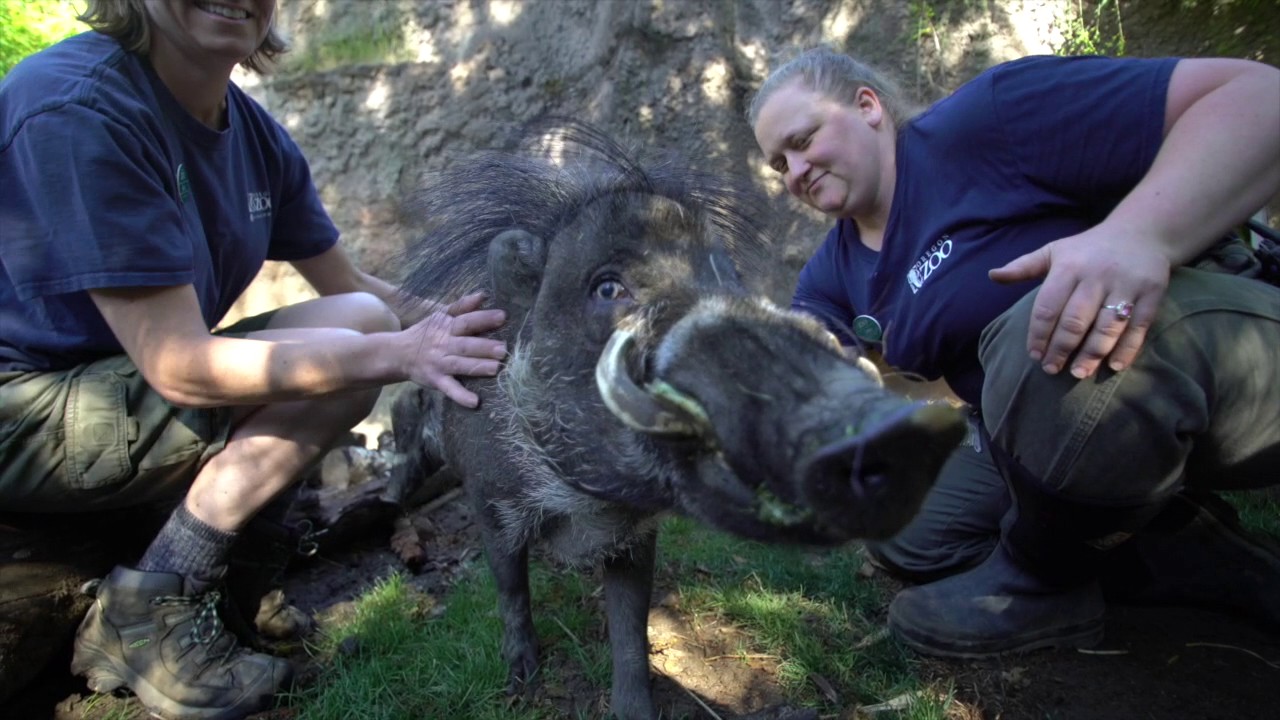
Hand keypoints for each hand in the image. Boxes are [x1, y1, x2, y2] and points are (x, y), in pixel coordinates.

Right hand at [403, 292, 506, 407]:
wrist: (397, 354)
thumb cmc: (426, 334)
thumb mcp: (440, 316)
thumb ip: (462, 306)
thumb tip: (482, 295)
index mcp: (447, 327)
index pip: (467, 321)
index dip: (484, 319)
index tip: (503, 317)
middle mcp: (443, 344)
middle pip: (466, 344)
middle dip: (484, 346)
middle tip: (504, 349)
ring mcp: (440, 364)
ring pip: (460, 365)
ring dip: (477, 367)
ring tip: (496, 368)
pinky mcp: (436, 381)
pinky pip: (449, 389)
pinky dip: (461, 396)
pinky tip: (474, 402)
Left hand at [989, 226, 1171, 378]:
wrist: (1142, 232)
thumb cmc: (1088, 248)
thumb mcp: (1054, 251)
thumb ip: (1023, 267)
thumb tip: (992, 276)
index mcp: (1069, 267)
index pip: (1048, 307)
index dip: (1038, 334)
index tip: (1033, 356)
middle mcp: (1097, 276)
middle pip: (1075, 321)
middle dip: (1061, 349)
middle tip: (1051, 370)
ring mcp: (1126, 285)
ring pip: (1107, 327)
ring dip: (1091, 354)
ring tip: (1078, 373)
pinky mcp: (1152, 293)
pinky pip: (1138, 326)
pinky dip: (1127, 349)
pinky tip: (1113, 366)